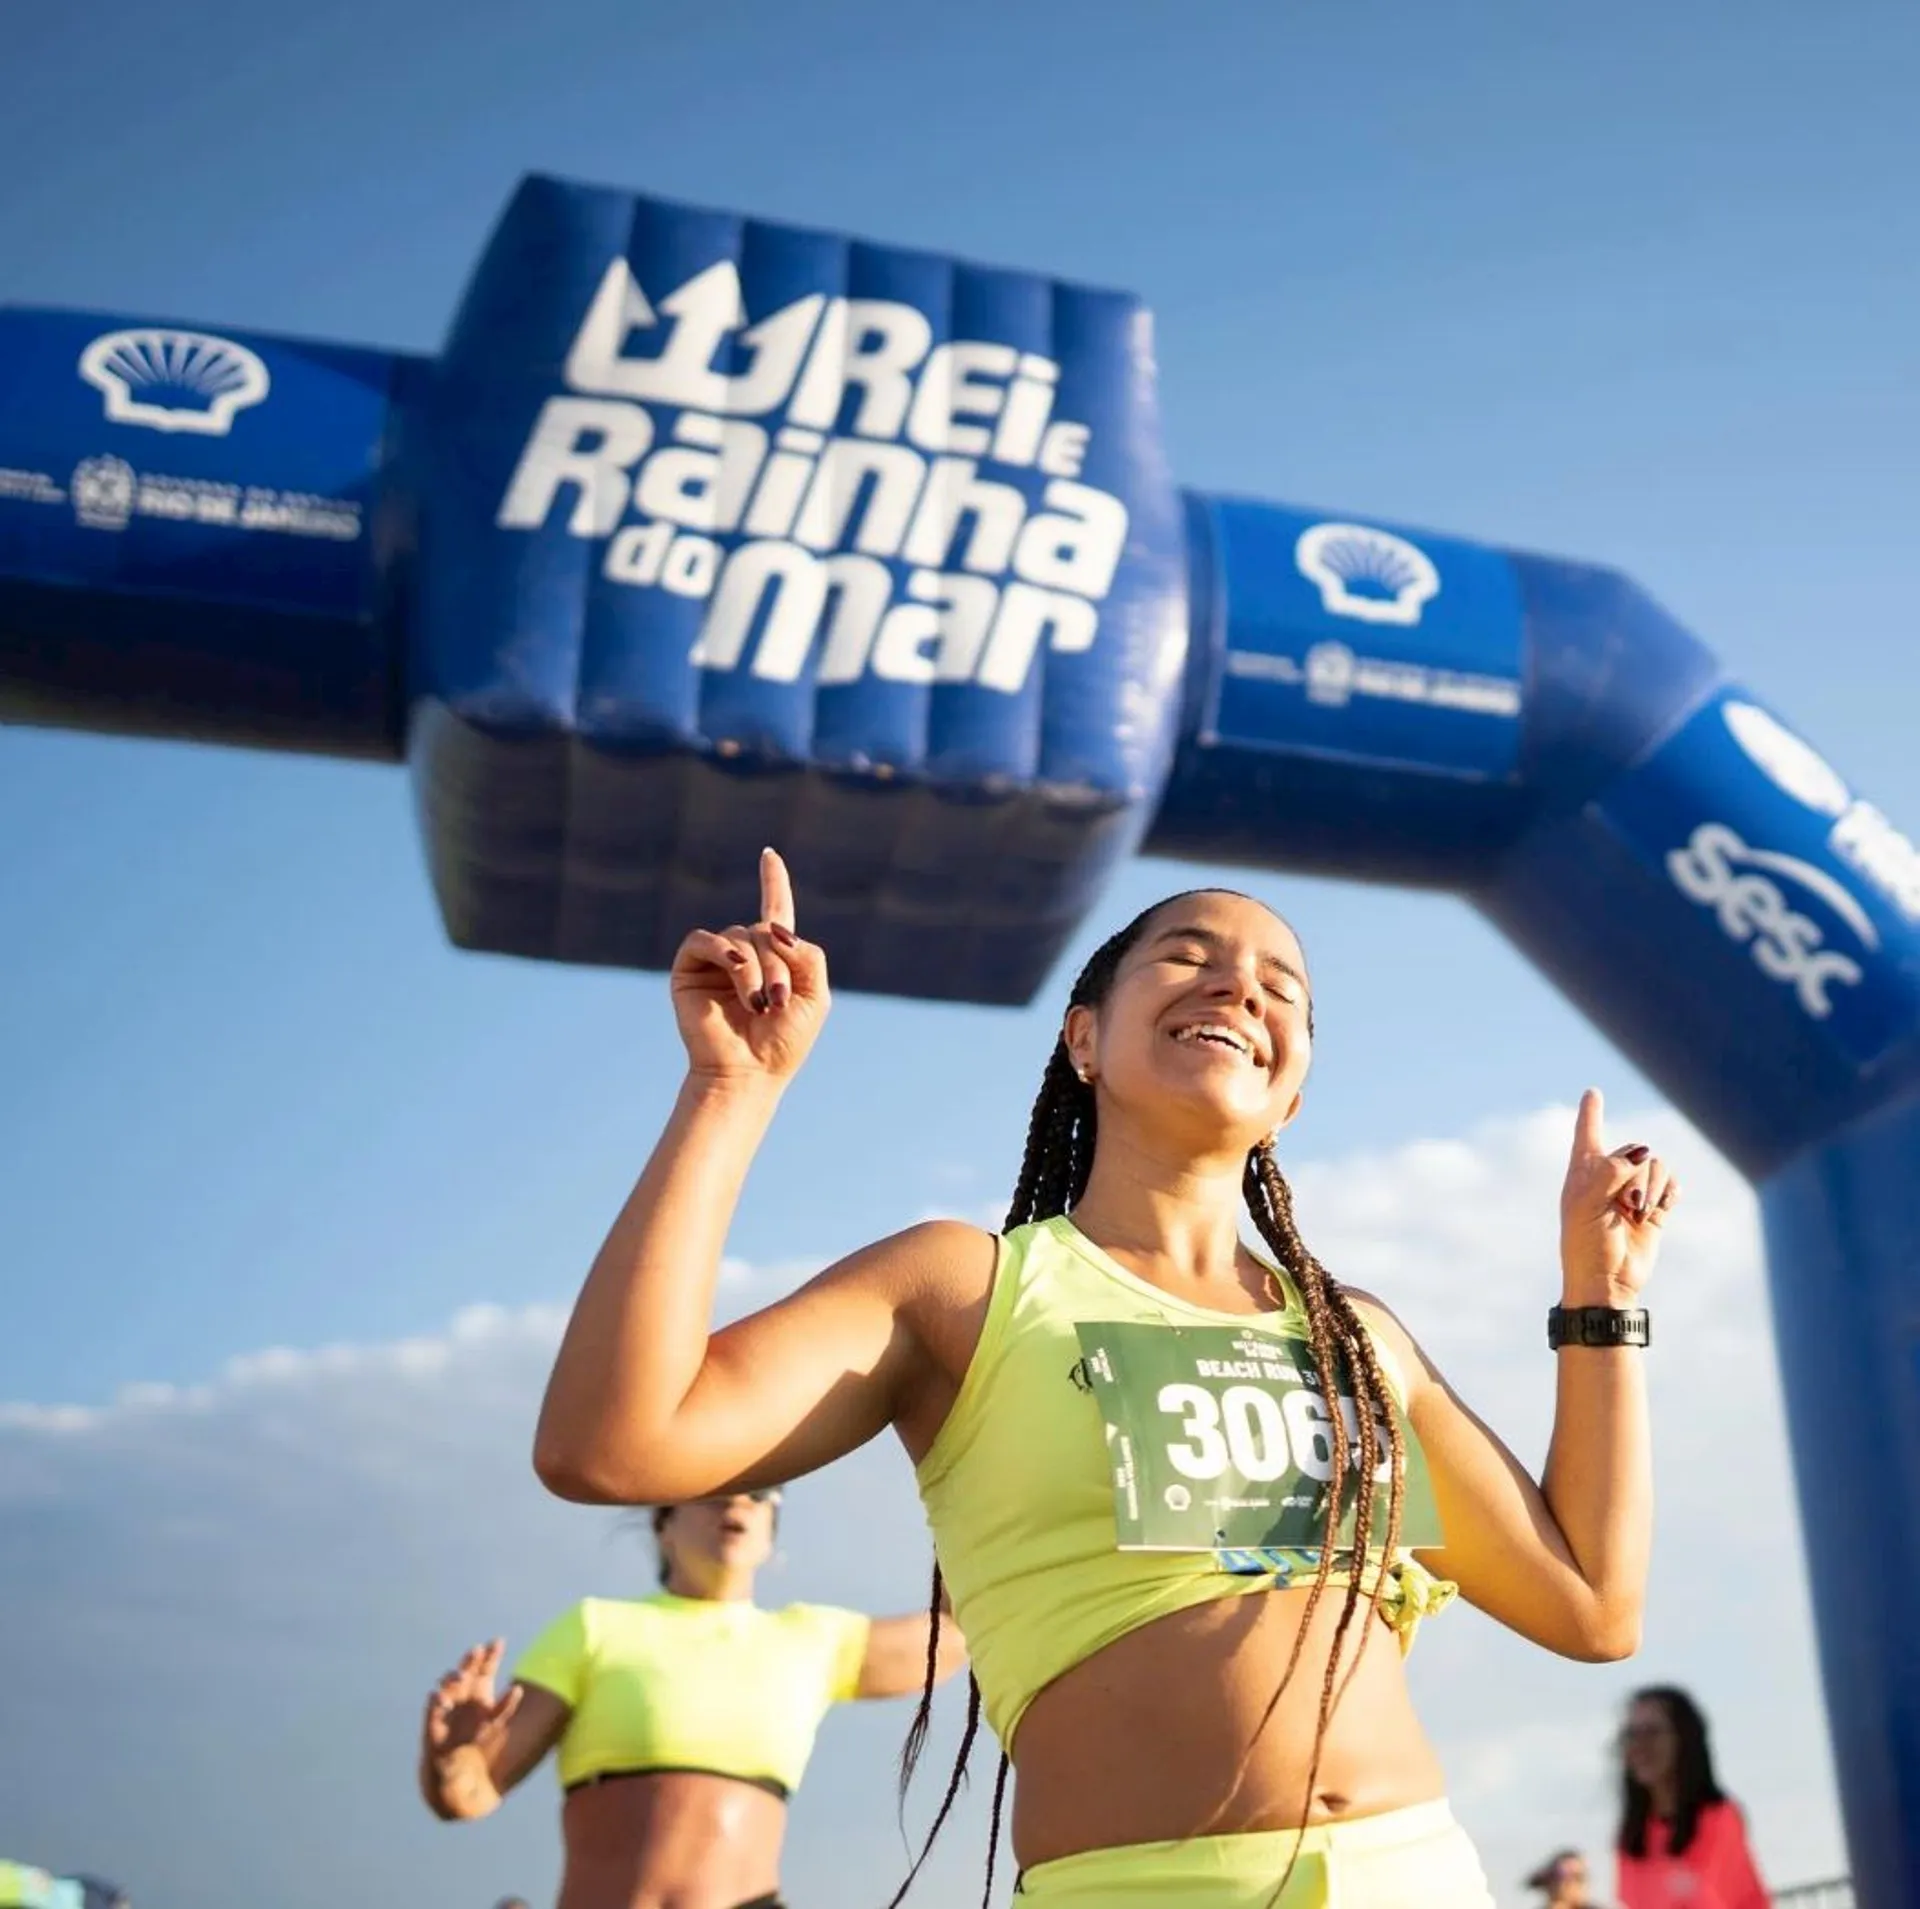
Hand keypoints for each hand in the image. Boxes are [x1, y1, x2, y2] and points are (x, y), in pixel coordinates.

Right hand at [423, 1639, 522, 1768]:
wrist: (454, 1764)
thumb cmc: (475, 1739)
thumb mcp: (494, 1723)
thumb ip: (505, 1706)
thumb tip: (518, 1688)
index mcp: (479, 1689)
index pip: (486, 1667)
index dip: (492, 1655)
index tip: (499, 1642)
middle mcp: (463, 1690)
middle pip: (467, 1669)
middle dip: (471, 1659)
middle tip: (478, 1650)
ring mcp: (448, 1701)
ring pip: (447, 1681)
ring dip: (453, 1676)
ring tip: (462, 1677)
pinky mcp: (433, 1717)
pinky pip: (432, 1704)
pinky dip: (437, 1700)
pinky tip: (444, 1701)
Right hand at [669, 848, 829, 1083]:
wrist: (749, 1073)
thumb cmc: (783, 1042)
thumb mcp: (815, 995)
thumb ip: (808, 953)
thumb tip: (771, 927)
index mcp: (774, 958)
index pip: (775, 910)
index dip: (773, 882)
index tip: (768, 855)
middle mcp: (742, 954)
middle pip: (765, 930)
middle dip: (777, 964)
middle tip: (777, 1003)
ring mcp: (714, 960)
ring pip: (740, 937)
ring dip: (755, 969)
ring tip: (758, 1004)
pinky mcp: (688, 969)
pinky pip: (706, 940)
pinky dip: (724, 953)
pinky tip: (735, 972)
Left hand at [1558, 1089, 1679, 1304]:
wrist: (1607, 1282)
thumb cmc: (1586, 1244)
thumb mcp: (1586, 1203)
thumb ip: (1610, 1170)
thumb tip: (1643, 1152)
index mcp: (1583, 1173)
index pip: (1587, 1135)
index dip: (1591, 1113)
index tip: (1592, 1092)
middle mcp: (1608, 1178)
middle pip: (1634, 1149)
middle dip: (1634, 1172)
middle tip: (1624, 1205)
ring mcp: (1633, 1193)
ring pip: (1655, 1166)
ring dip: (1651, 1187)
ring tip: (1638, 1212)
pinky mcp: (1655, 1210)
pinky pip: (1671, 1185)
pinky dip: (1668, 1193)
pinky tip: (1658, 1209)